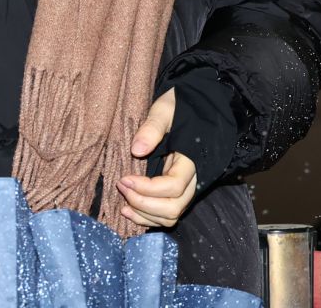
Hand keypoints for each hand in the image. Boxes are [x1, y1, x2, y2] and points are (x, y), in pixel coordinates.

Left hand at [116, 87, 196, 227]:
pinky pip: (168, 212)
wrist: (197, 105)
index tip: (124, 178)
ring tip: (123, 205)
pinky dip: (149, 216)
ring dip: (146, 215)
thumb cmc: (181, 104)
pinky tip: (131, 209)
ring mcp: (187, 184)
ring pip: (171, 215)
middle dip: (144, 204)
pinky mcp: (179, 187)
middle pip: (174, 207)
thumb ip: (152, 128)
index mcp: (192, 158)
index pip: (173, 186)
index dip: (147, 188)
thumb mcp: (165, 109)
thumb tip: (136, 149)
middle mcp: (193, 177)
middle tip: (122, 187)